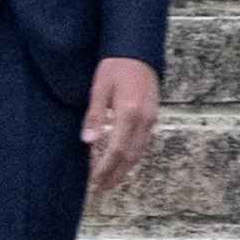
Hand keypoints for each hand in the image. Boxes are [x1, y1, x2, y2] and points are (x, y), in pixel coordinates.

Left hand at [82, 57, 158, 190]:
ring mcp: (151, 119)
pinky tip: (124, 163)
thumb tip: (87, 141)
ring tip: (111, 181)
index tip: (95, 180)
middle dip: (115, 174)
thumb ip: (94, 115)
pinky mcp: (153, 117)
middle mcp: (143, 120)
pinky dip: (133, 157)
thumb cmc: (115, 67)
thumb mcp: (99, 88)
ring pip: (139, 152)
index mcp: (128, 113)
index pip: (116, 149)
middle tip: (101, 188)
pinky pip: (144, 143)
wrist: (137, 51)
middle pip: (130, 156)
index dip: (106, 168)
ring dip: (125, 169)